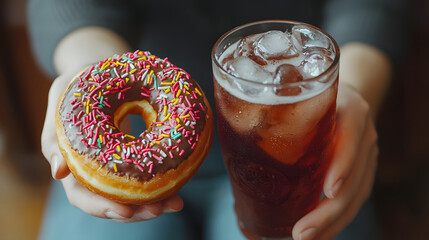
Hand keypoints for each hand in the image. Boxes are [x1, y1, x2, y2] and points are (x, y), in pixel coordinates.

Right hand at [41, 71, 182, 221]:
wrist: (99, 74)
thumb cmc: (77, 85)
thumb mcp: (62, 99)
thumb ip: (54, 134)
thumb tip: (58, 173)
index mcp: (71, 164)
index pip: (82, 196)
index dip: (102, 206)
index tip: (125, 211)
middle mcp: (93, 172)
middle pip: (112, 203)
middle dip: (135, 212)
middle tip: (159, 209)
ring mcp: (115, 169)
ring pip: (131, 197)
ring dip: (152, 204)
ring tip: (175, 204)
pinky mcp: (133, 161)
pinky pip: (145, 181)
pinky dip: (160, 189)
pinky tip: (177, 193)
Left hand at [292, 83, 378, 239]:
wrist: (346, 94)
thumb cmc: (313, 94)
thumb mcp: (301, 92)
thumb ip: (281, 107)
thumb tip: (233, 132)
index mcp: (349, 109)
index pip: (351, 136)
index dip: (343, 164)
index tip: (328, 190)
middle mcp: (364, 134)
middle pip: (355, 178)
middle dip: (328, 211)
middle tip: (301, 232)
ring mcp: (366, 154)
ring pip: (356, 195)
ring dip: (331, 223)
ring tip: (305, 238)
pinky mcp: (363, 170)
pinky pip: (354, 198)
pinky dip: (336, 219)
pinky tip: (319, 233)